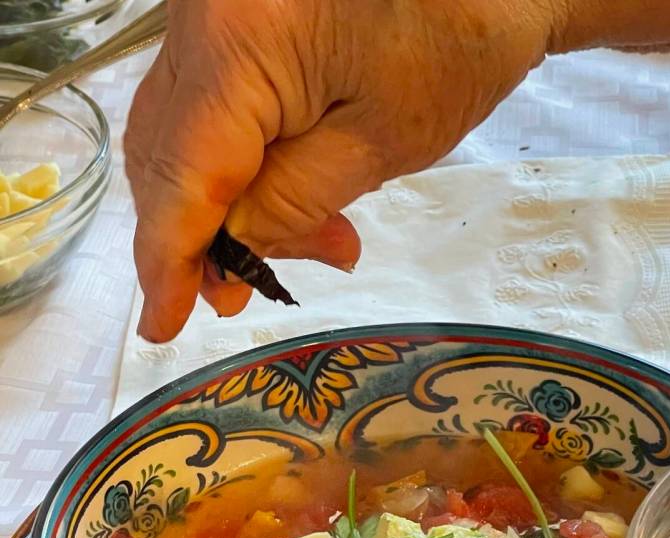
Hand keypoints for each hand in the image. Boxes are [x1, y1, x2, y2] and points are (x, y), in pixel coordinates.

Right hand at [124, 0, 555, 341]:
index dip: (171, 259)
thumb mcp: (380, 144)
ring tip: (313, 240)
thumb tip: (231, 254)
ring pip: (183, 133)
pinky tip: (294, 198)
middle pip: (169, 153)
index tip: (164, 324)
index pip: (183, 172)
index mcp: (239, 41)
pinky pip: (209, 106)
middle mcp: (202, 16)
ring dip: (228, 206)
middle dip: (203, 237)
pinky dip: (240, 164)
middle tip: (248, 290)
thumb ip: (292, 203)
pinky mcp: (230, 16)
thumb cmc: (456, 45)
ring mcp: (210, 11)